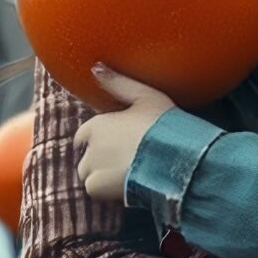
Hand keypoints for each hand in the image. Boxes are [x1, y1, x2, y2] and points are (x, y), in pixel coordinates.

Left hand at [74, 65, 175, 203]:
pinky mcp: (96, 187)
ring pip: (89, 175)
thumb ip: (117, 83)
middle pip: (87, 157)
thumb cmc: (162, 125)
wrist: (172, 157)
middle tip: (127, 162)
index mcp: (97, 124)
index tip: (118, 145)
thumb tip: (95, 67)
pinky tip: (126, 185)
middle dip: (100, 161)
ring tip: (127, 175)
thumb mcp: (145, 96)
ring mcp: (91, 167)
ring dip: (102, 177)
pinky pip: (95, 190)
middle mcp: (89, 145)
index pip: (84, 135)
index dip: (100, 141)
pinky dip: (106, 191)